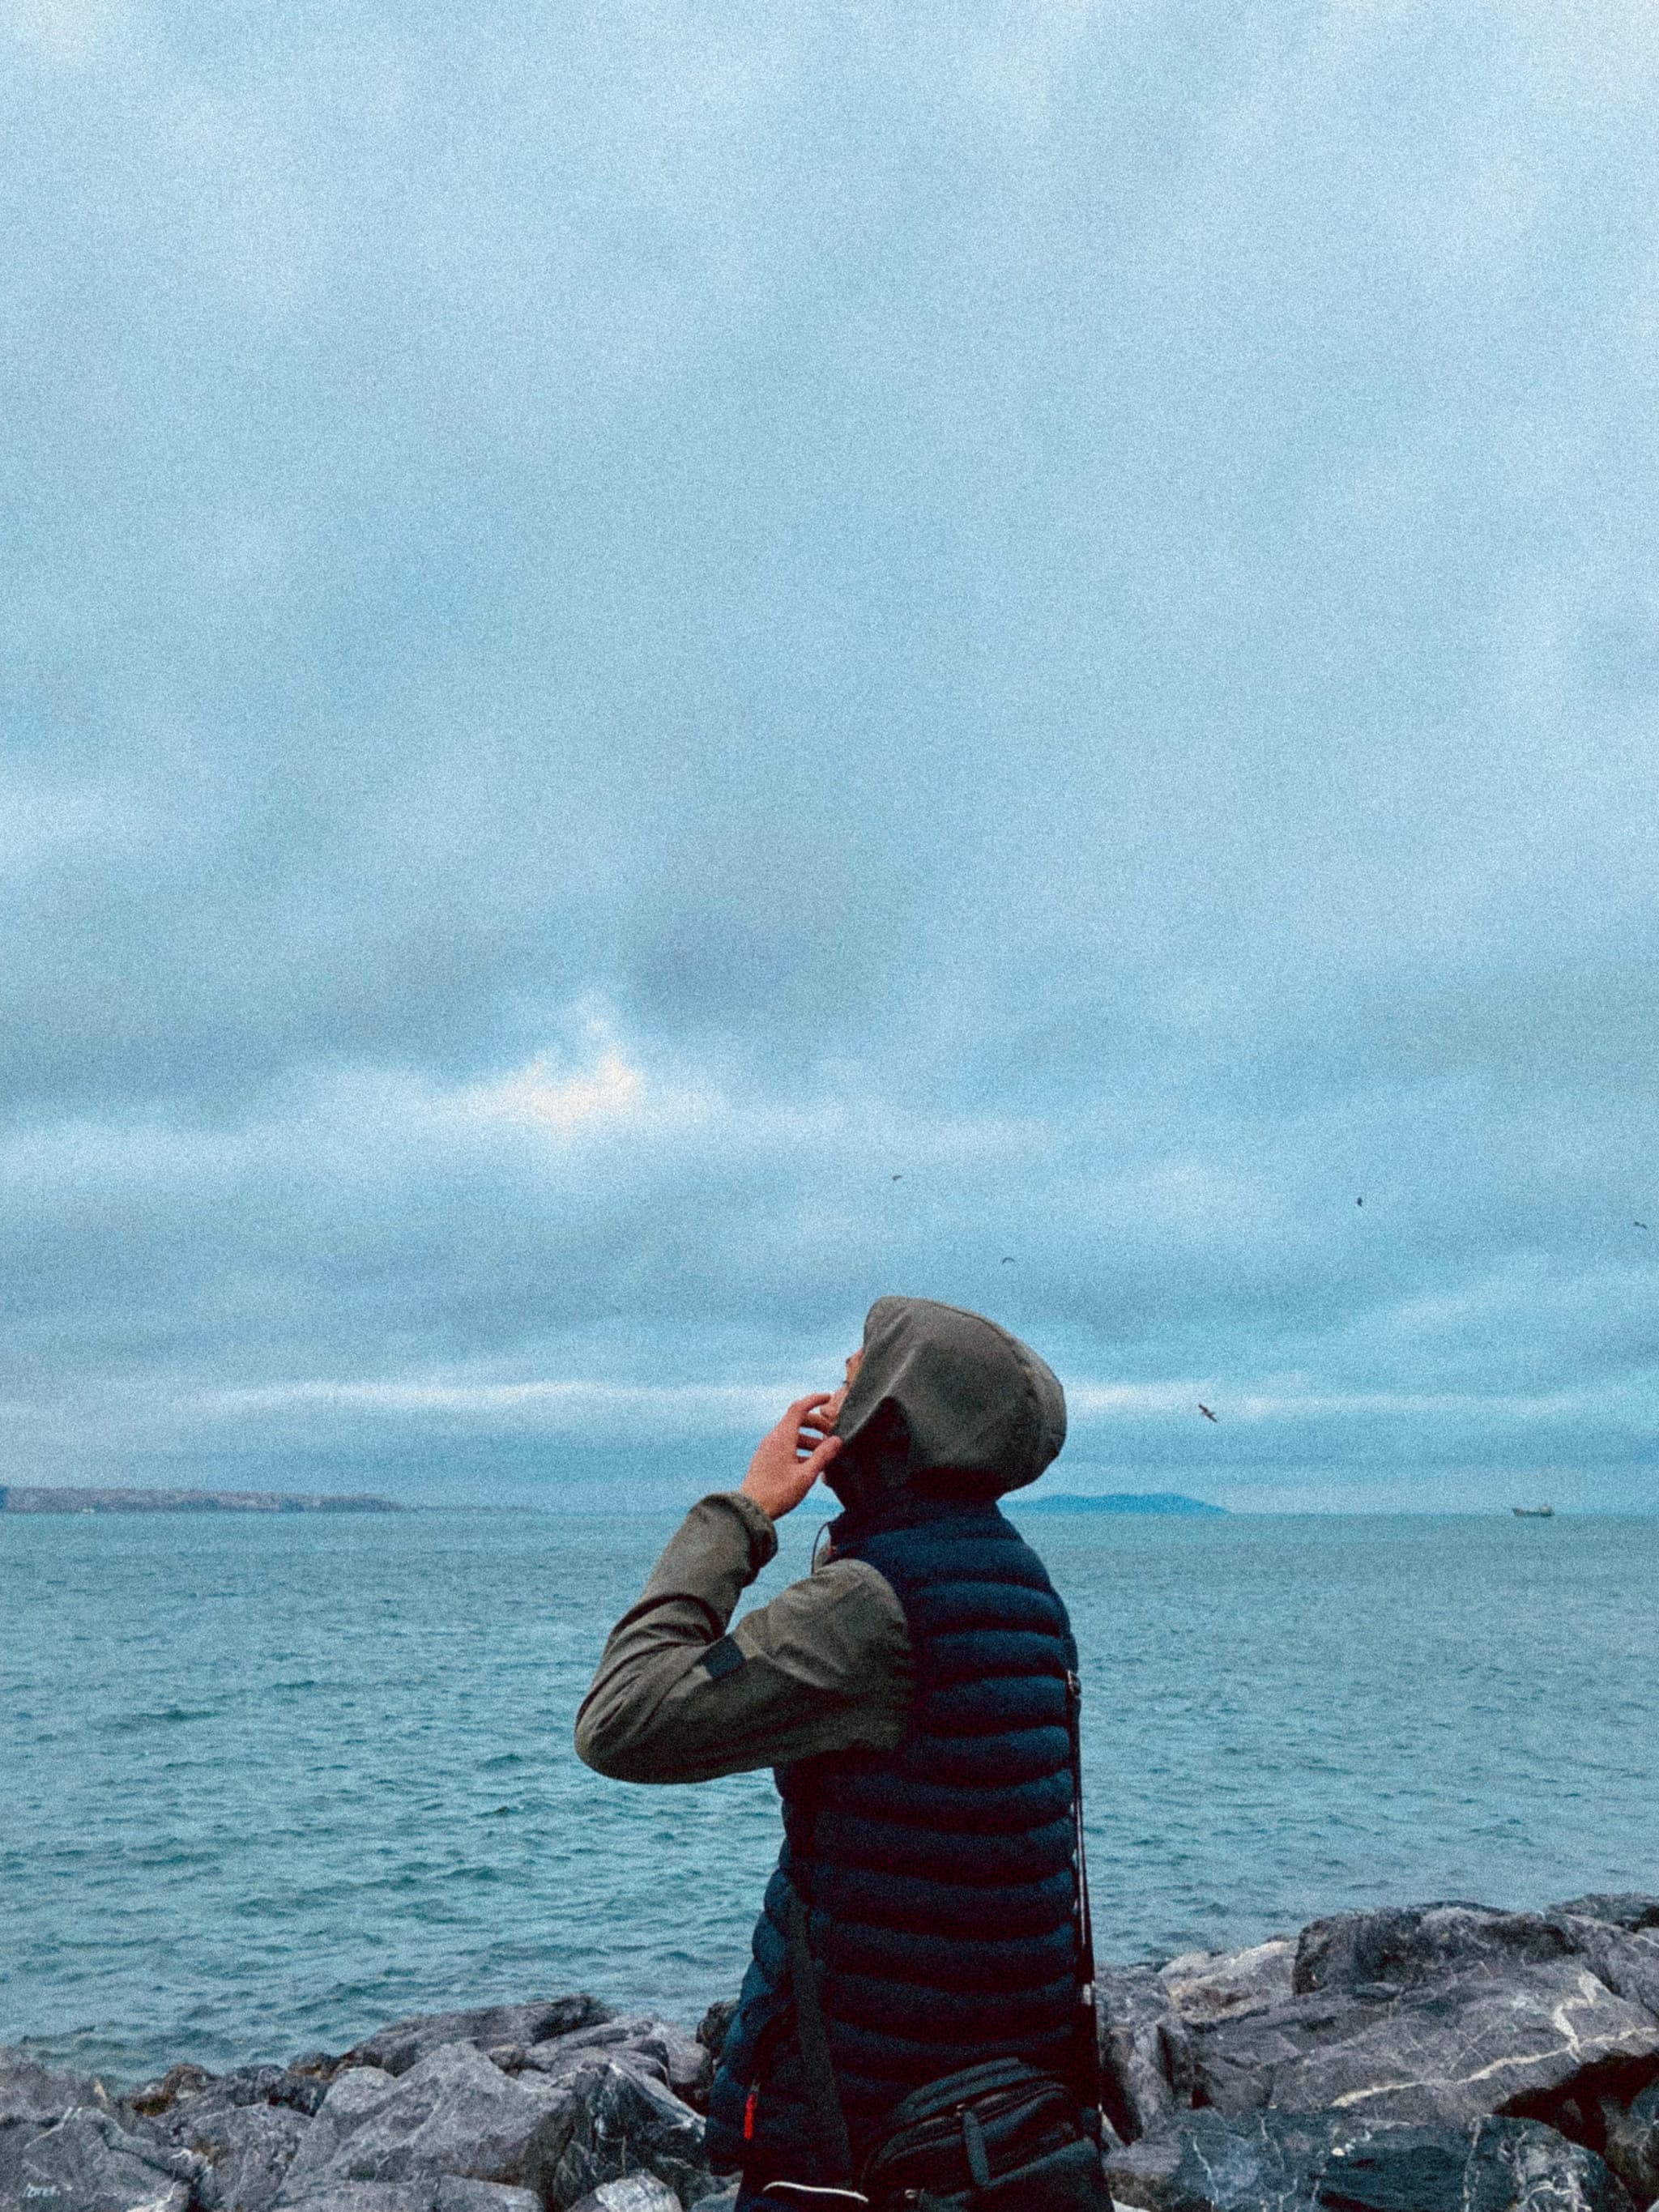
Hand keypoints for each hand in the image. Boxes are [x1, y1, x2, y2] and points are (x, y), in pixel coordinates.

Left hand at [741, 1392, 842, 1520]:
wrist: (751, 1509)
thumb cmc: (778, 1493)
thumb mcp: (806, 1475)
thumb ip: (823, 1456)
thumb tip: (837, 1440)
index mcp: (782, 1437)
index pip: (799, 1408)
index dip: (814, 1400)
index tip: (828, 1398)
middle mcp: (773, 1439)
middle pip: (797, 1421)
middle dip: (816, 1424)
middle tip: (832, 1435)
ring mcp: (768, 1449)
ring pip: (792, 1435)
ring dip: (809, 1439)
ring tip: (824, 1453)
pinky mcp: (766, 1459)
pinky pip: (785, 1446)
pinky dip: (800, 1449)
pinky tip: (810, 1465)